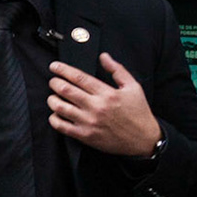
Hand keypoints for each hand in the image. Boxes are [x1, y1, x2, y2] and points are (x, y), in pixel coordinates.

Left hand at [48, 53, 162, 157]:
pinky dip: (53, 118)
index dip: (63, 70)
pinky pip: (61, 126)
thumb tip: (103, 56)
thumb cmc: (138, 112)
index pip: (79, 77)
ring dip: (52, 99)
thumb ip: (117, 70)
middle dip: (55, 83)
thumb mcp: (133, 87)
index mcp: (108, 93)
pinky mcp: (85, 136)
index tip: (54, 66)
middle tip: (53, 81)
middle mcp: (96, 107)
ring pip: (60, 107)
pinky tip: (56, 114)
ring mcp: (89, 122)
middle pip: (66, 90)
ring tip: (53, 96)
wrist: (143, 140)